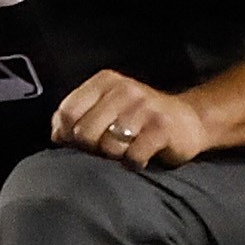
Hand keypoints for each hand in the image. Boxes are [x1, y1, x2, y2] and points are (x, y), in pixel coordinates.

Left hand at [50, 70, 210, 169]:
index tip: (75, 143)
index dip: (66, 134)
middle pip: (84, 131)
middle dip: (90, 148)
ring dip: (114, 156)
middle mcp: (124, 89)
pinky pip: (133, 156)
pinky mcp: (163, 127)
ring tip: (125, 150)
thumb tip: (55, 136)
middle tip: (104, 149)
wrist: (188, 120)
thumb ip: (76, 116)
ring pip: (108, 146)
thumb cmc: (136, 119)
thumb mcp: (105, 108)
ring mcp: (145, 107)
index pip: (67, 111)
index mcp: (104, 81)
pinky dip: (133, 163)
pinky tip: (139, 158)